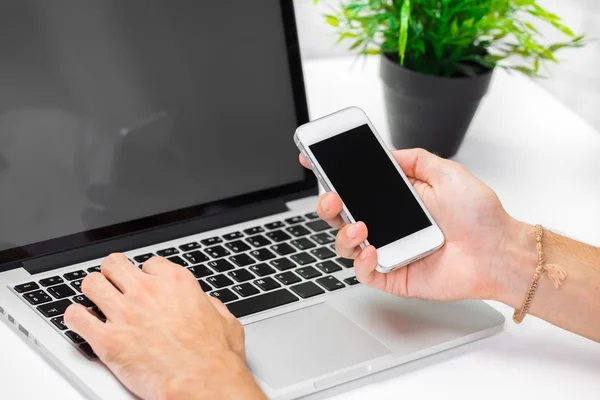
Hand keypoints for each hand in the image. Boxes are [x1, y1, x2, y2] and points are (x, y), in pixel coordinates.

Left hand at [64, 254, 264, 399]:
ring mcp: (124, 313)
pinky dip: (74, 317)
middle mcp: (147, 292)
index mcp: (175, 283)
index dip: (146, 275)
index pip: (149, 263)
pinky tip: (81, 321)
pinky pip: (75, 317)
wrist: (202, 384)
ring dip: (92, 291)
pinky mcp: (107, 340)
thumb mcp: (225, 321)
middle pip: (114, 264)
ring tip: (94, 300)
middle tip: (114, 285)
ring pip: (91, 284)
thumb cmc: (215, 357)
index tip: (144, 284)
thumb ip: (211, 305)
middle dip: (113, 274)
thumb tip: (207, 304)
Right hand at [300, 148, 521, 301]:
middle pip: (342, 215)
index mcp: (397, 198)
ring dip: (343, 234)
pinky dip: (362, 262)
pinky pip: (365, 272)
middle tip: (332, 196)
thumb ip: (415, 159)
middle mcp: (388, 222)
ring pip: (346, 244)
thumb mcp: (447, 172)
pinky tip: (374, 250)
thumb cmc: (481, 216)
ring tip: (360, 226)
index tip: (312, 160)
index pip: (355, 186)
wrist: (499, 252)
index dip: (331, 175)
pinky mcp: (394, 274)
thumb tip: (388, 151)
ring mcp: (389, 249)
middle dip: (327, 204)